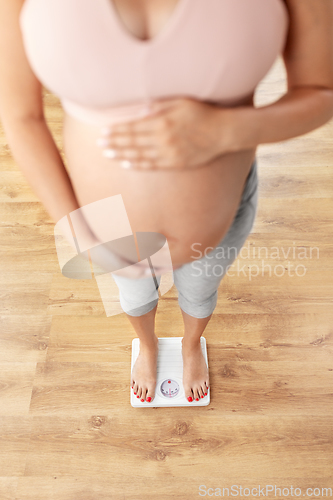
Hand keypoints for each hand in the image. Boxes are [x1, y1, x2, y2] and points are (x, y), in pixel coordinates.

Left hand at [96, 97, 232, 169]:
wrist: (223, 132)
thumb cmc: (202, 113)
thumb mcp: (180, 102)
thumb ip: (159, 105)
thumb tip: (138, 109)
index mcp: (162, 122)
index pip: (133, 128)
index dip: (117, 131)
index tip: (103, 132)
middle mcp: (163, 140)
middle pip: (133, 143)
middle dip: (114, 144)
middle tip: (99, 145)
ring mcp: (169, 154)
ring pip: (140, 155)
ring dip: (122, 155)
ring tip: (108, 155)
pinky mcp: (176, 163)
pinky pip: (153, 165)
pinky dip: (138, 165)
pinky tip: (127, 164)